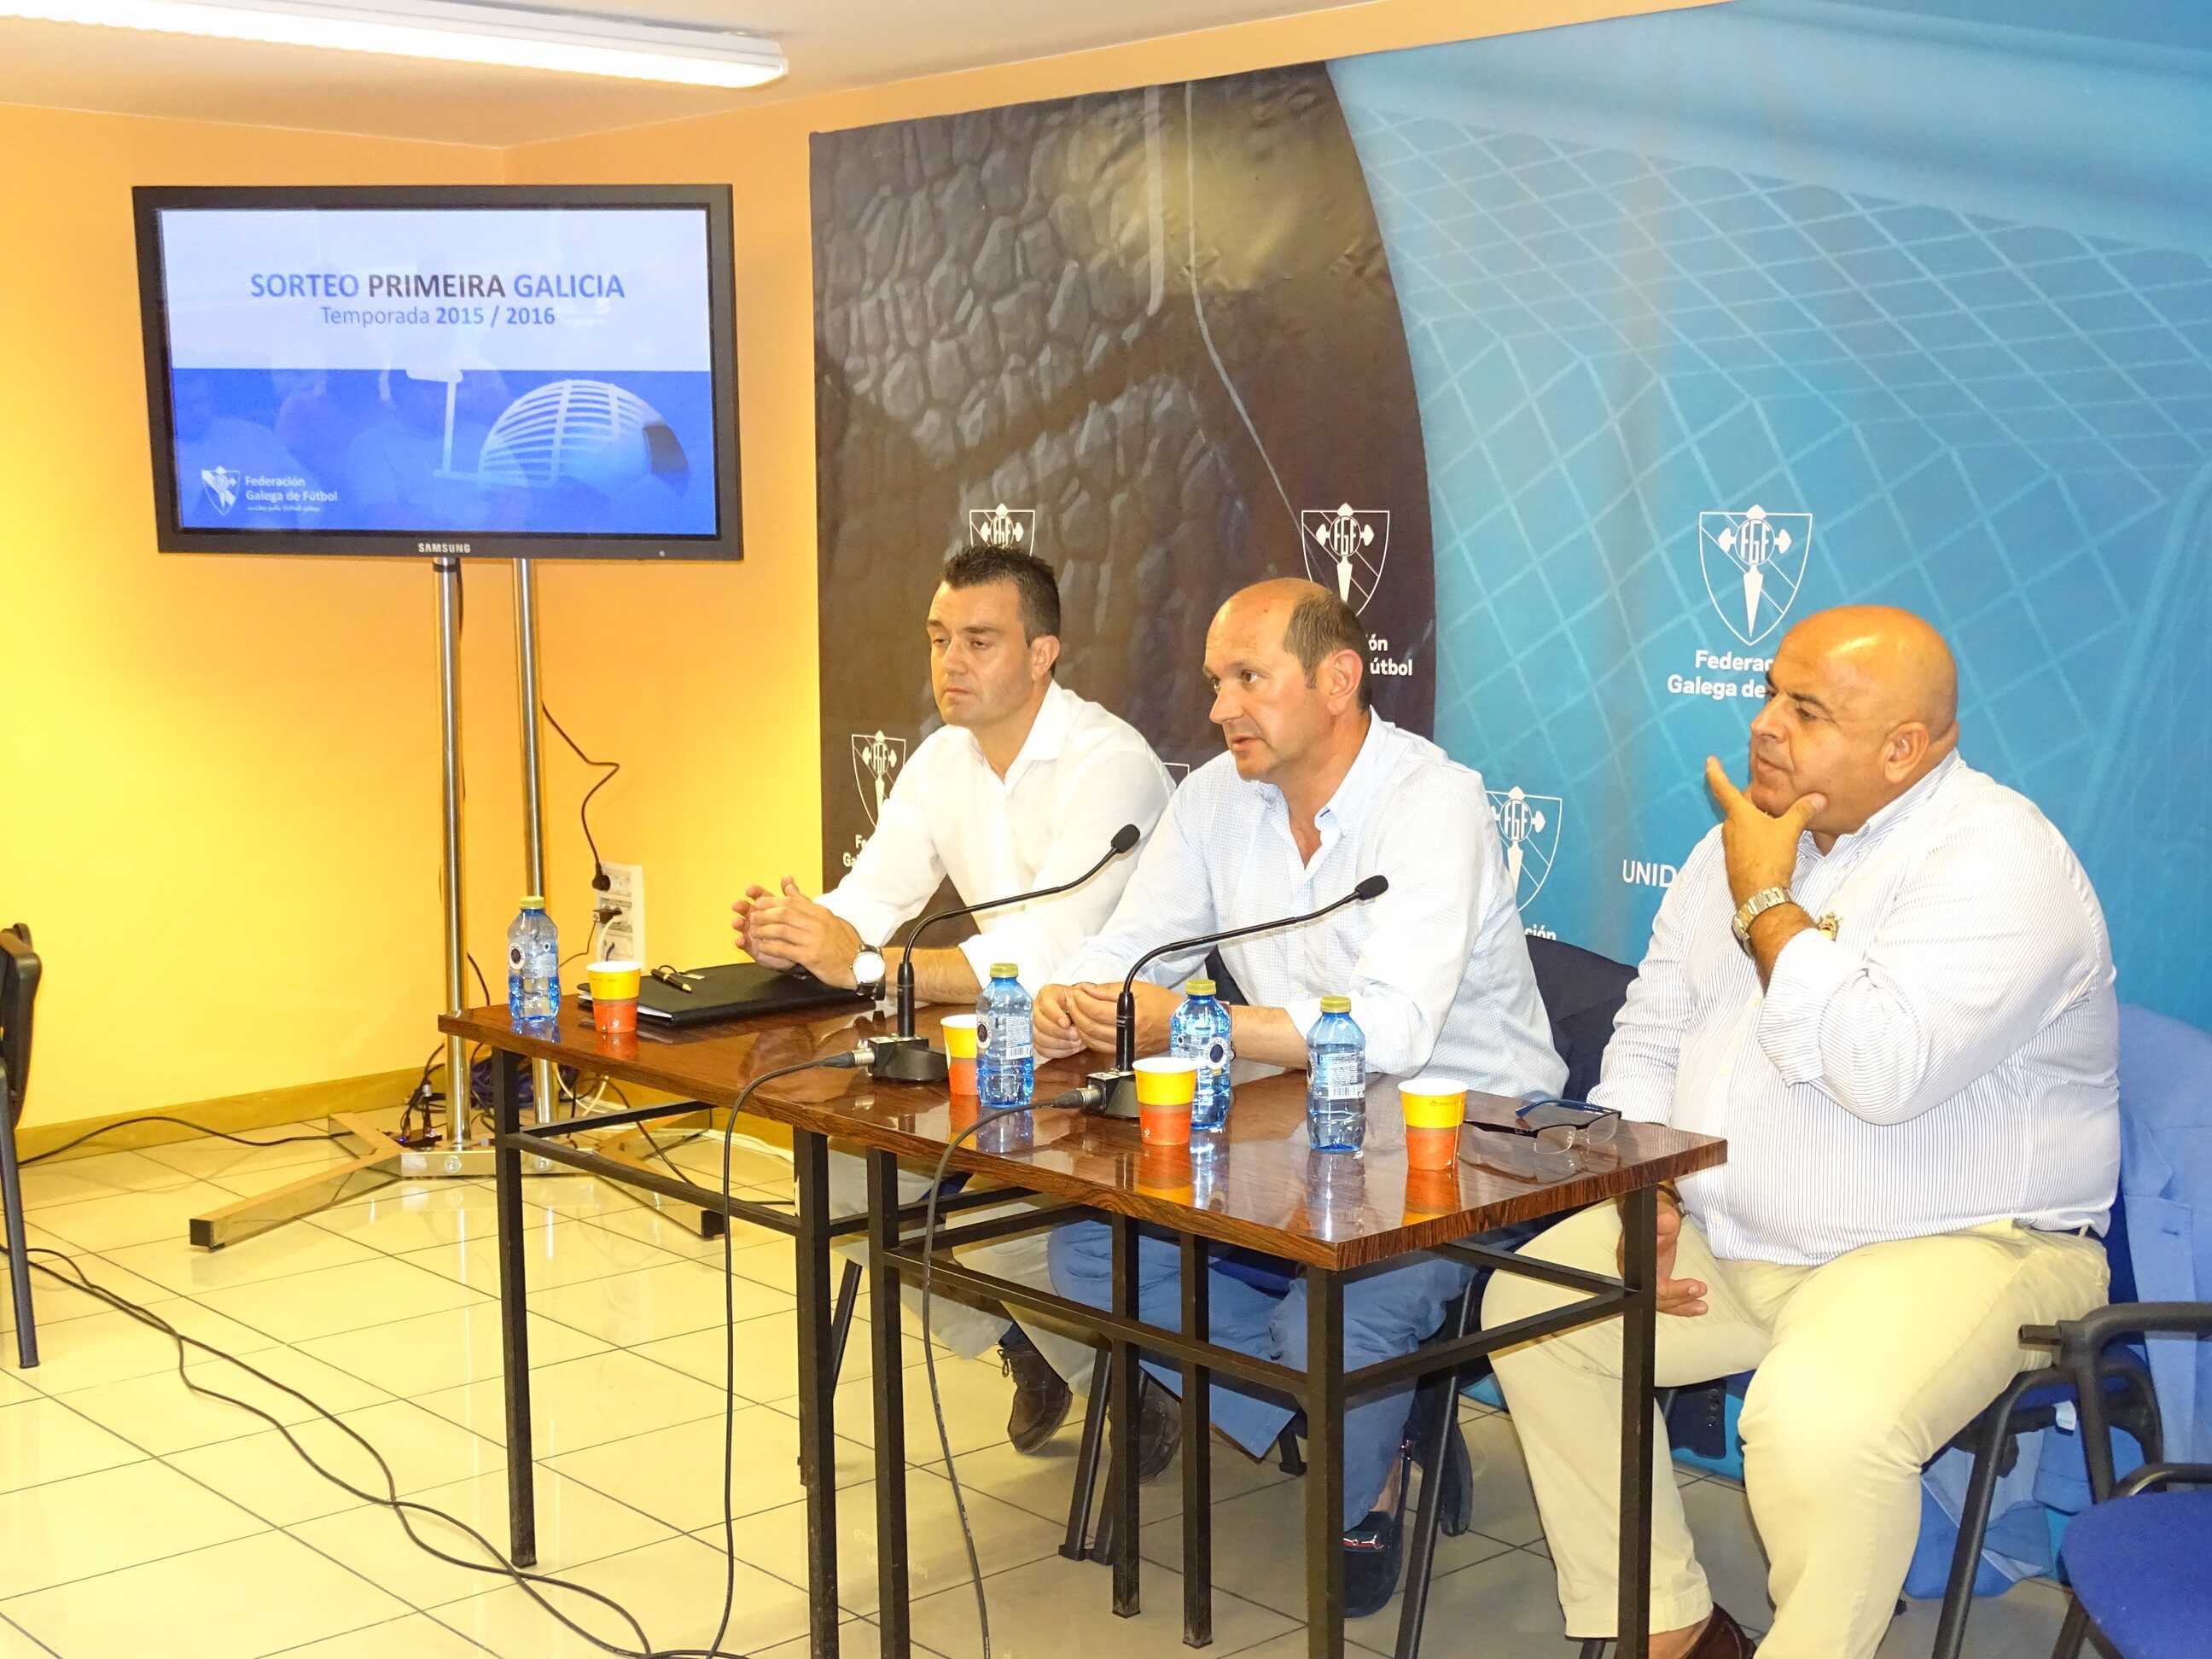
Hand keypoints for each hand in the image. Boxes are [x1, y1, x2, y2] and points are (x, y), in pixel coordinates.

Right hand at [731, 885, 795, 970]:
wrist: (800, 949)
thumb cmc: (795, 928)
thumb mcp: (796, 911)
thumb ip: (791, 895)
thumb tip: (788, 878)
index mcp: (768, 907)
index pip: (758, 896)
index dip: (753, 892)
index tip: (750, 889)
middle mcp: (758, 918)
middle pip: (746, 909)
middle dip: (741, 906)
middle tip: (738, 905)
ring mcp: (754, 932)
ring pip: (742, 925)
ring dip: (738, 923)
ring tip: (737, 922)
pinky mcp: (753, 946)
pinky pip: (745, 944)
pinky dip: (741, 942)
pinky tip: (740, 940)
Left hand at [742, 877, 862, 984]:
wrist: (860, 965)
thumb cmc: (844, 943)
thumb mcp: (829, 919)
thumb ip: (807, 904)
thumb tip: (789, 887)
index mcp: (821, 913)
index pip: (793, 902)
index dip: (773, 901)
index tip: (759, 902)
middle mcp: (818, 924)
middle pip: (785, 913)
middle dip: (765, 914)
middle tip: (752, 916)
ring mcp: (815, 940)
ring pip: (783, 930)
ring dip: (765, 931)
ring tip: (754, 932)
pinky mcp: (812, 956)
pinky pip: (786, 949)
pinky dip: (772, 947)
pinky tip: (763, 947)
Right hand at [1033, 984, 1085, 1060]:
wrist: (1081, 1015)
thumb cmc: (1081, 1006)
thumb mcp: (1083, 1000)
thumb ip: (1080, 1004)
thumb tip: (1072, 1020)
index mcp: (1048, 993)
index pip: (1046, 1003)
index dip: (1055, 1015)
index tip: (1067, 1023)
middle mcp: (1038, 1007)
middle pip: (1039, 1022)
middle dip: (1059, 1032)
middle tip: (1075, 1036)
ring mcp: (1034, 1024)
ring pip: (1038, 1037)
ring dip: (1060, 1043)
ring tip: (1075, 1042)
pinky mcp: (1037, 1039)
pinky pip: (1041, 1049)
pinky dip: (1057, 1051)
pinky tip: (1070, 1048)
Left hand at [1066, 980, 1176, 1056]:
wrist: (1182, 1024)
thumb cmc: (1163, 1004)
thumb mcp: (1137, 988)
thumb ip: (1109, 989)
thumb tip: (1086, 989)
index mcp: (1130, 1016)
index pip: (1094, 1009)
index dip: (1080, 1000)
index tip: (1076, 991)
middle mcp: (1127, 1034)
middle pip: (1089, 1026)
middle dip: (1075, 1012)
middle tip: (1072, 1000)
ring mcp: (1126, 1046)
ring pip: (1091, 1040)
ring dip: (1079, 1026)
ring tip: (1076, 1012)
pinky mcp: (1126, 1053)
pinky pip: (1099, 1048)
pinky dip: (1089, 1037)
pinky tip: (1086, 1027)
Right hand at [1620, 1193, 1707, 1317]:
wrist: (1655, 1217)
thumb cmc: (1657, 1217)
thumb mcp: (1662, 1215)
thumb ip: (1664, 1220)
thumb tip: (1665, 1221)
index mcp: (1634, 1261)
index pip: (1652, 1285)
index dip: (1673, 1290)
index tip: (1693, 1285)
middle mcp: (1636, 1275)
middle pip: (1656, 1298)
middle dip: (1680, 1298)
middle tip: (1700, 1290)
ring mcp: (1645, 1280)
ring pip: (1661, 1303)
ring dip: (1682, 1306)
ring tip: (1702, 1306)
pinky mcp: (1655, 1282)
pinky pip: (1666, 1300)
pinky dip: (1681, 1305)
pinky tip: (1696, 1306)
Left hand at [1704, 757, 1824, 905]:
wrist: (1759, 894)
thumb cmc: (1770, 858)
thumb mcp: (1789, 831)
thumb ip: (1802, 811)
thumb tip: (1818, 797)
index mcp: (1738, 814)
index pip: (1723, 788)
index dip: (1716, 773)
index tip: (1709, 760)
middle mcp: (1730, 827)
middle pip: (1739, 806)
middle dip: (1752, 798)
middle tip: (1770, 792)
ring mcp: (1731, 844)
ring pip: (1743, 823)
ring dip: (1757, 817)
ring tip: (1777, 815)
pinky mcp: (1736, 859)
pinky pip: (1746, 839)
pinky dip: (1757, 833)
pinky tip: (1773, 839)